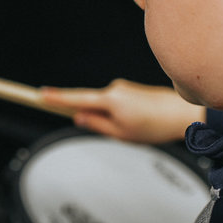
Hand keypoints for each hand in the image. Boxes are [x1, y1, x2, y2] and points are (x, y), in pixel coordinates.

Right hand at [41, 79, 205, 143]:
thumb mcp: (121, 134)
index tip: (39, 95)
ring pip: (104, 107)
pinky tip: (139, 123)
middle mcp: (114, 89)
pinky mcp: (130, 90)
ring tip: (136, 129)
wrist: (183, 114)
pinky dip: (120, 116)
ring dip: (112, 120)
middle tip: (120, 132)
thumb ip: (97, 125)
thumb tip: (80, 118)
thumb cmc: (155, 125)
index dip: (56, 99)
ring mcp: (123, 88)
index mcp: (109, 100)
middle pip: (90, 104)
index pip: (75, 99)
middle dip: (96, 119)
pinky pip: (115, 105)